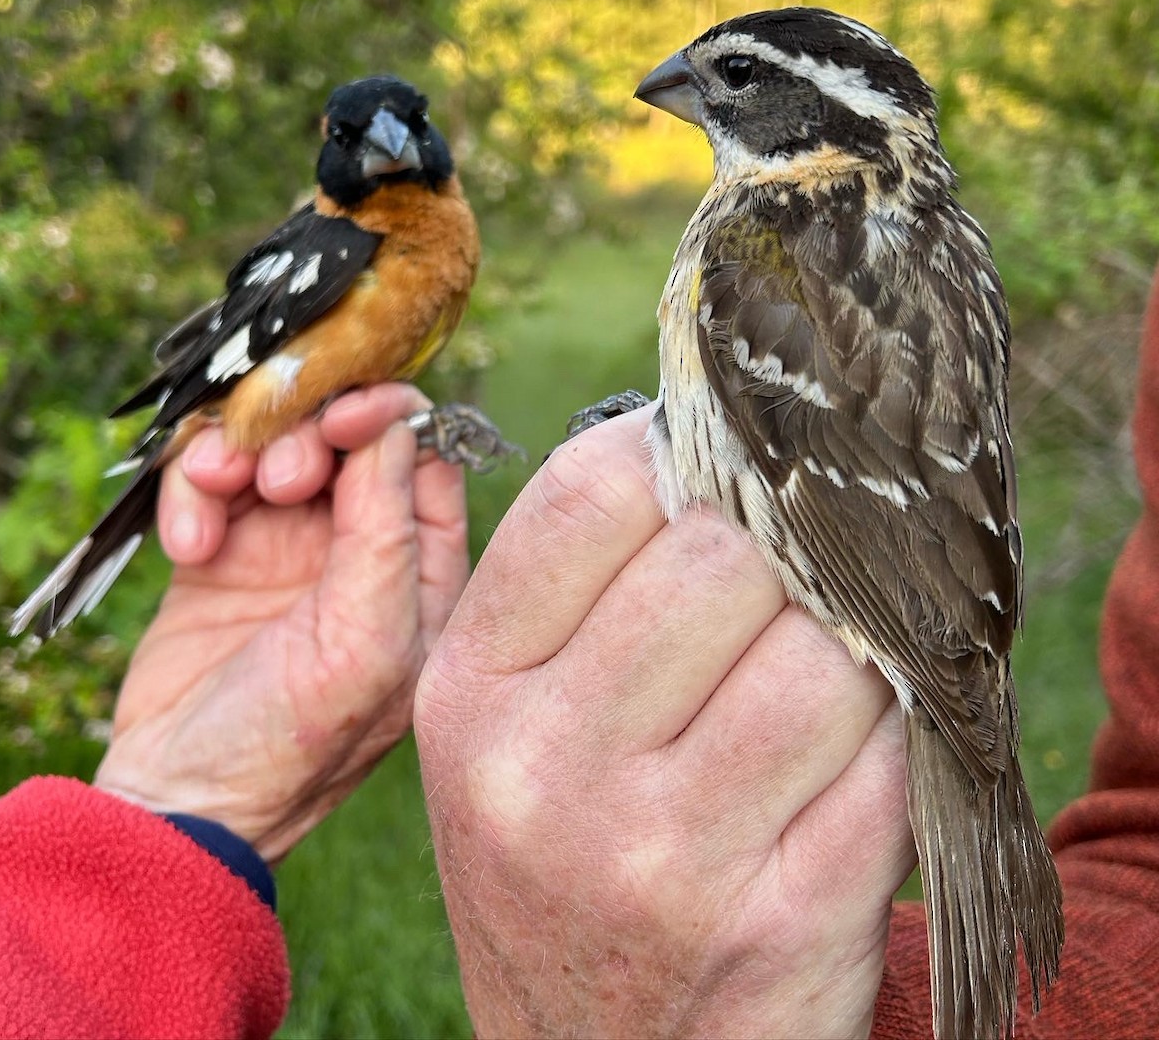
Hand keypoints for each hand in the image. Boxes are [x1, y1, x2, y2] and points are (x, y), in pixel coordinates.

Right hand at [94, 384, 468, 863]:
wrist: (177, 805)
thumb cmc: (292, 747)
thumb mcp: (363, 643)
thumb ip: (387, 534)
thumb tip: (399, 426)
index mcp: (421, 574)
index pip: (426, 462)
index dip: (389, 421)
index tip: (346, 414)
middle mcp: (362, 552)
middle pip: (347, 440)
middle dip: (309, 437)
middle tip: (278, 479)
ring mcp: (290, 548)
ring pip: (273, 446)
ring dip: (241, 454)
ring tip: (219, 494)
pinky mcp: (223, 550)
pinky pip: (210, 478)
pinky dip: (194, 491)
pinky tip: (187, 545)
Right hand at [416, 405, 914, 1038]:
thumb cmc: (556, 858)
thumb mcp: (505, 729)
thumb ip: (575, 592)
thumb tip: (706, 441)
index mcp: (470, 691)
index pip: (591, 490)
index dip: (680, 450)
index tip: (720, 467)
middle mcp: (546, 769)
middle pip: (723, 555)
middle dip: (778, 547)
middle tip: (790, 570)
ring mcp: (661, 855)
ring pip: (824, 650)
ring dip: (849, 640)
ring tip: (821, 662)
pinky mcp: (780, 922)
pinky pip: (885, 755)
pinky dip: (892, 729)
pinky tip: (853, 746)